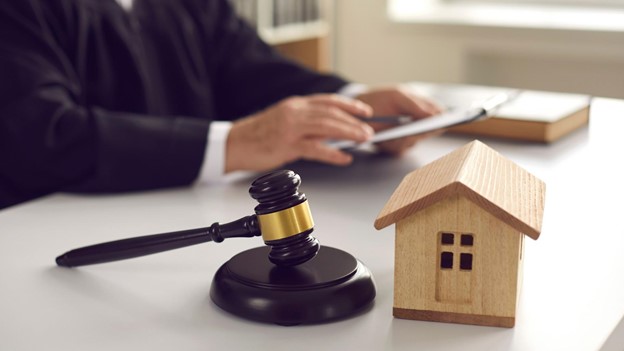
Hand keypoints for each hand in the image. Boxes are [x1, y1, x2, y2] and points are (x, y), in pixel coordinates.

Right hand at [225, 94, 373, 172]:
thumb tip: (332, 132)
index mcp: (295, 105)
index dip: (349, 105)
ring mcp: (290, 128)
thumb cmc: (259, 135)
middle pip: (331, 113)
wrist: (235, 144)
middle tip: (370, 130)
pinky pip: (315, 148)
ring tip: (363, 140)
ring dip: (348, 133)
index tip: (365, 111)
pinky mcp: (286, 145)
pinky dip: (333, 153)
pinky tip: (344, 158)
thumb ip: (307, 124)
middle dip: (354, 121)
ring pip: (326, 127)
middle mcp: (294, 112)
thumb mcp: (285, 121)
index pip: (328, 101)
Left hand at [356, 87, 443, 154]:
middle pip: (428, 131)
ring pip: (414, 140)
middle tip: (427, 126)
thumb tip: (435, 113)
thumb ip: (415, 104)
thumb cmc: (380, 99)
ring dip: (411, 136)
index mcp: (421, 109)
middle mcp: (416, 125)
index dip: (443, 118)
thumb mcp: (397, 95)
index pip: (438, 115)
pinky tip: (394, 137)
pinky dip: (397, 142)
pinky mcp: (394, 147)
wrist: (357, 110)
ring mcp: (406, 137)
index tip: (445, 119)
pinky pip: (400, 148)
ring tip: (411, 131)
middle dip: (427, 129)